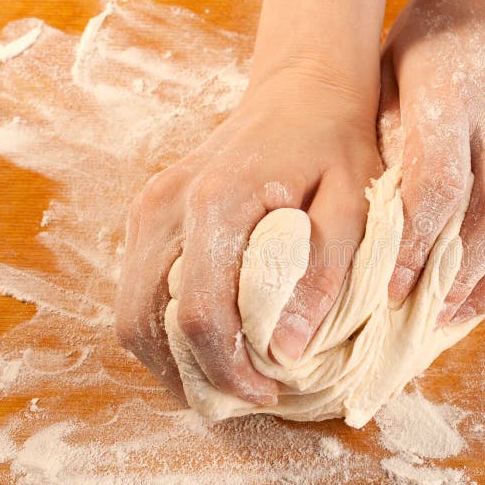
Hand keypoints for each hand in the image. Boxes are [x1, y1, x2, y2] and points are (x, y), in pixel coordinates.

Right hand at [114, 0, 387, 403]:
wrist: (303, 88)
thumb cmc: (336, 144)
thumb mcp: (353, 204)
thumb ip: (323, 275)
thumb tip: (287, 352)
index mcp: (215, 204)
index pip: (199, 314)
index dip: (228, 370)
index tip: (269, 392)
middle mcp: (166, 207)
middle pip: (145, 322)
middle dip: (189, 376)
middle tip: (242, 396)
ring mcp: (150, 207)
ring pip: (131, 310)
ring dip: (170, 357)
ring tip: (223, 378)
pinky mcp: (151, 211)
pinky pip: (138, 288)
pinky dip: (163, 327)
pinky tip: (207, 341)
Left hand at [381, 0, 484, 322]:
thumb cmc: (435, 37)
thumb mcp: (391, 71)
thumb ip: (388, 138)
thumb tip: (377, 222)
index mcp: (454, 98)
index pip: (440, 187)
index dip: (417, 246)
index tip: (393, 288)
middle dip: (460, 279)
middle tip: (423, 315)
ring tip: (456, 314)